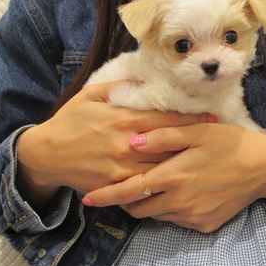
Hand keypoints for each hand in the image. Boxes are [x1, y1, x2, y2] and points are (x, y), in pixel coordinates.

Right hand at [16, 81, 212, 209]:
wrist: (46, 154)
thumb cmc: (69, 121)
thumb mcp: (91, 95)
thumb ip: (119, 86)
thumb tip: (143, 78)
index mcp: (124, 119)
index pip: (166, 119)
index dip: (192, 120)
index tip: (212, 119)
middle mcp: (127, 144)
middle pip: (170, 145)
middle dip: (195, 144)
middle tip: (219, 142)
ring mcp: (122, 167)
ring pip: (161, 168)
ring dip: (184, 166)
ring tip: (206, 164)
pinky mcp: (115, 185)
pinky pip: (143, 187)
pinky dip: (161, 185)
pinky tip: (179, 185)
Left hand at [82, 123, 265, 232]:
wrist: (264, 168)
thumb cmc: (230, 144)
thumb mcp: (198, 131)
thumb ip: (163, 135)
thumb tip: (131, 140)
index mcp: (174, 176)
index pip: (130, 190)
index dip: (106, 196)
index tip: (87, 199)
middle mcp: (179, 202)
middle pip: (138, 209)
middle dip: (126, 201)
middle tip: (126, 186)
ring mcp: (192, 217)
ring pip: (156, 216)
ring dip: (149, 204)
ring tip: (157, 186)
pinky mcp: (204, 226)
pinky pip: (177, 221)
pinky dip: (171, 210)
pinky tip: (183, 193)